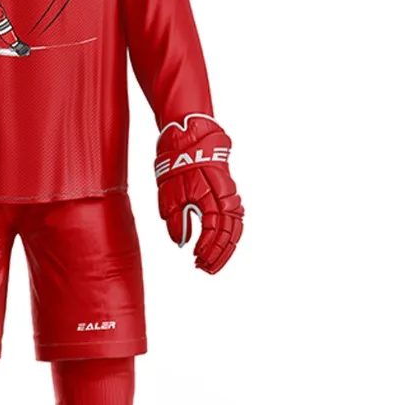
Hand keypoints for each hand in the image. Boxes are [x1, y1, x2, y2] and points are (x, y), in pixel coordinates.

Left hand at [155, 115, 243, 273]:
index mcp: (212, 197)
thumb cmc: (177, 162)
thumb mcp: (169, 192)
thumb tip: (181, 242)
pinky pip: (235, 218)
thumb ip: (175, 219)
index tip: (195, 260)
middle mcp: (226, 197)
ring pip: (235, 228)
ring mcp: (230, 194)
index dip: (206, 249)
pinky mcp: (228, 192)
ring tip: (211, 264)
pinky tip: (221, 245)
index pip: (215, 232)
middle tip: (203, 269)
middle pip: (229, 234)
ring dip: (225, 248)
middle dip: (218, 255)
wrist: (190, 135)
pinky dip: (230, 234)